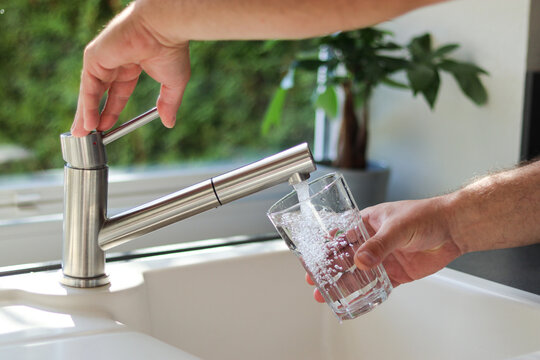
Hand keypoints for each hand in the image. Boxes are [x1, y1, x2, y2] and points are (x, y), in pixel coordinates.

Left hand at [71, 3, 190, 136]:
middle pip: (99, 93)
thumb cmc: (172, 50)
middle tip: (86, 134)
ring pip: (90, 92)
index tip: (106, 128)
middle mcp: (115, 63)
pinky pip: (89, 87)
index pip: (118, 93)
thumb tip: (169, 123)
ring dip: (85, 113)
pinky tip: (88, 123)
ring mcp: (102, 59)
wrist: (164, 29)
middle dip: (92, 114)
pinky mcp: (94, 57)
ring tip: (81, 134)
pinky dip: (87, 106)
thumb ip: (168, 104)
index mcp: (132, 66)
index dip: (111, 111)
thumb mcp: (173, 84)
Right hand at [307, 196, 463, 301]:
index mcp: (367, 223)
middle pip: (346, 258)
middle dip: (329, 271)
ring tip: (328, 296)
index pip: (340, 237)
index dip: (325, 249)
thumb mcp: (397, 227)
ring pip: (359, 274)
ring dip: (345, 285)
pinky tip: (356, 301)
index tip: (311, 260)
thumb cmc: (426, 215)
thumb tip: (361, 261)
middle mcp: (373, 241)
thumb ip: (379, 245)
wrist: (454, 228)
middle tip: (314, 283)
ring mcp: (384, 258)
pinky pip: (379, 285)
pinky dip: (367, 294)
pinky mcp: (397, 272)